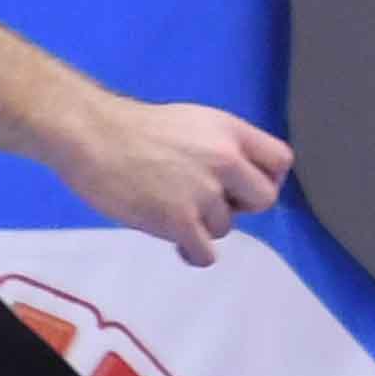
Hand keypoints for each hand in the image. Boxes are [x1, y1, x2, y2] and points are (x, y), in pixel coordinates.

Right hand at [60, 95, 294, 265]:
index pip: (280, 160)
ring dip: (204, 226)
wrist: (94, 137)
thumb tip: (237, 178)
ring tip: (174, 211)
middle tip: (212, 204)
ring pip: (226, 227)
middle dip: (242, 206)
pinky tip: (177, 241)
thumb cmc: (136, 129)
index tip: (244, 187)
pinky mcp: (179, 220)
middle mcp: (225, 159)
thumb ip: (221, 147)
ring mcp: (203, 192)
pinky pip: (205, 253)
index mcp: (230, 131)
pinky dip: (192, 252)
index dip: (266, 178)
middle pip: (264, 198)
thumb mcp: (193, 122)